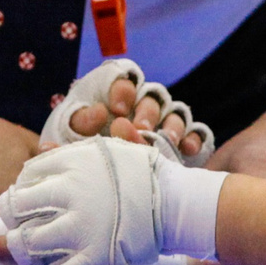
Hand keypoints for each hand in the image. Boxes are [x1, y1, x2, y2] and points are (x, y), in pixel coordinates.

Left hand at [0, 138, 166, 264]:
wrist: (179, 204)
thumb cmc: (149, 176)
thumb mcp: (118, 152)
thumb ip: (83, 148)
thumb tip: (56, 141)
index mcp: (72, 165)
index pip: (27, 176)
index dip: (22, 190)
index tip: (27, 199)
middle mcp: (69, 195)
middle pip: (17, 209)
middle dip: (10, 219)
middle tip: (15, 228)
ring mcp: (79, 228)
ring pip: (28, 242)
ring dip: (20, 251)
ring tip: (25, 256)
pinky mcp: (92, 258)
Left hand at [42, 58, 212, 164]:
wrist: (92, 181)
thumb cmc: (81, 149)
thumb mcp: (72, 134)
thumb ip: (80, 121)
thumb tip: (99, 112)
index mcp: (115, 100)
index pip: (124, 83)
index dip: (122, 91)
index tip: (117, 108)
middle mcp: (141, 109)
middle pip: (151, 101)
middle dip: (147, 112)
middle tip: (141, 128)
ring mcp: (162, 126)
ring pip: (174, 116)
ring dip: (172, 126)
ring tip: (167, 140)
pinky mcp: (179, 144)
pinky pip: (192, 135)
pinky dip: (192, 139)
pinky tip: (188, 149)